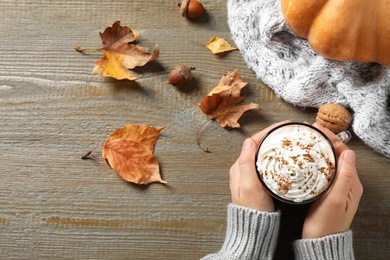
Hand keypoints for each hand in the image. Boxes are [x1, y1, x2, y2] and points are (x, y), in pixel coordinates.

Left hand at [229, 121, 290, 211]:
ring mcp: (253, 176)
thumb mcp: (249, 186)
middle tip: (293, 131)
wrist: (254, 229)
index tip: (285, 125)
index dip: (270, 131)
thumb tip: (248, 141)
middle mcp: (245, 169)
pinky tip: (290, 158)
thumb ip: (247, 163)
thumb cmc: (252, 210)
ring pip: (267, 154)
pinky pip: (271, 165)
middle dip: (276, 136)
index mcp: (239, 166)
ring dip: (278, 146)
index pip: (255, 141)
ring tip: (293, 140)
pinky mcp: (261, 183)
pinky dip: (280, 158)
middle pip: (262, 146)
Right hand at [301, 123, 363, 238]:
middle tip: (310, 130)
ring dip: (318, 149)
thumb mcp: (336, 199)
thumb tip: (348, 153)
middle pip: (335, 155)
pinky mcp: (324, 190)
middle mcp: (344, 182)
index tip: (318, 129)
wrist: (319, 240)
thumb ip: (344, 176)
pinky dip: (313, 160)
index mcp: (351, 183)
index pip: (344, 153)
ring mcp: (334, 186)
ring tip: (306, 139)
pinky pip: (320, 170)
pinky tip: (304, 158)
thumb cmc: (327, 223)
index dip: (332, 139)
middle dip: (324, 140)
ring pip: (327, 161)